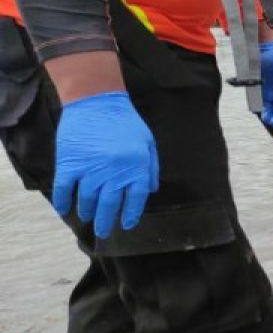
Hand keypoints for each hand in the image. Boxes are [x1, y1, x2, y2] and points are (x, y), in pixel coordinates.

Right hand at [52, 92, 158, 238]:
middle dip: (106, 221)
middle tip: (103, 232)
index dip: (130, 214)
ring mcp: (90, 169)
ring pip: (87, 200)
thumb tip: (149, 191)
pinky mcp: (69, 163)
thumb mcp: (147, 143)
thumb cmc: (125, 121)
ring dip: (87, 212)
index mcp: (136, 167)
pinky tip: (64, 209)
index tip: (126, 224)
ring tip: (87, 218)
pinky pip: (65, 189)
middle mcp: (114, 172)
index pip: (135, 199)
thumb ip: (150, 168)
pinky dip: (63, 201)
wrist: (96, 100)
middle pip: (110, 204)